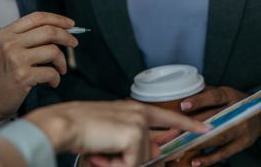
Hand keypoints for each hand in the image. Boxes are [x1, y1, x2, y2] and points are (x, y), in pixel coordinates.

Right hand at [0, 11, 77, 124]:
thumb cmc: (0, 74)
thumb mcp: (5, 47)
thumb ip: (26, 37)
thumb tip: (58, 30)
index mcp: (6, 32)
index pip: (37, 17)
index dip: (57, 18)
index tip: (70, 24)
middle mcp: (10, 43)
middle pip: (48, 31)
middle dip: (66, 36)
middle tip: (74, 43)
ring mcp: (16, 59)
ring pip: (53, 51)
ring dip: (62, 61)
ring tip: (60, 69)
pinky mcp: (22, 76)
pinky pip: (50, 72)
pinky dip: (56, 77)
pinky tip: (52, 82)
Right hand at [26, 101, 209, 166]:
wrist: (64, 124)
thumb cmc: (82, 128)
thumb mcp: (111, 131)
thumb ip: (134, 139)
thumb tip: (155, 150)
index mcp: (133, 108)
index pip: (167, 115)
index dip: (188, 122)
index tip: (205, 127)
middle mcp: (139, 112)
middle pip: (150, 150)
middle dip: (127, 161)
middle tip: (103, 153)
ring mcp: (138, 122)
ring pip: (138, 160)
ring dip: (117, 163)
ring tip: (98, 151)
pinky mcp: (133, 134)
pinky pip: (131, 165)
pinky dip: (113, 166)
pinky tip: (100, 154)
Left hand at [179, 86, 260, 165]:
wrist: (258, 114)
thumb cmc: (234, 101)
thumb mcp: (222, 92)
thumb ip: (205, 93)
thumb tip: (181, 95)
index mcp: (229, 95)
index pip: (214, 97)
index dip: (199, 101)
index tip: (183, 106)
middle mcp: (237, 113)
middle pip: (214, 120)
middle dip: (193, 126)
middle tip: (175, 131)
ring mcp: (241, 130)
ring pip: (217, 138)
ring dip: (198, 143)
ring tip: (181, 146)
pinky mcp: (242, 144)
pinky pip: (223, 153)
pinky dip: (209, 158)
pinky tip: (195, 161)